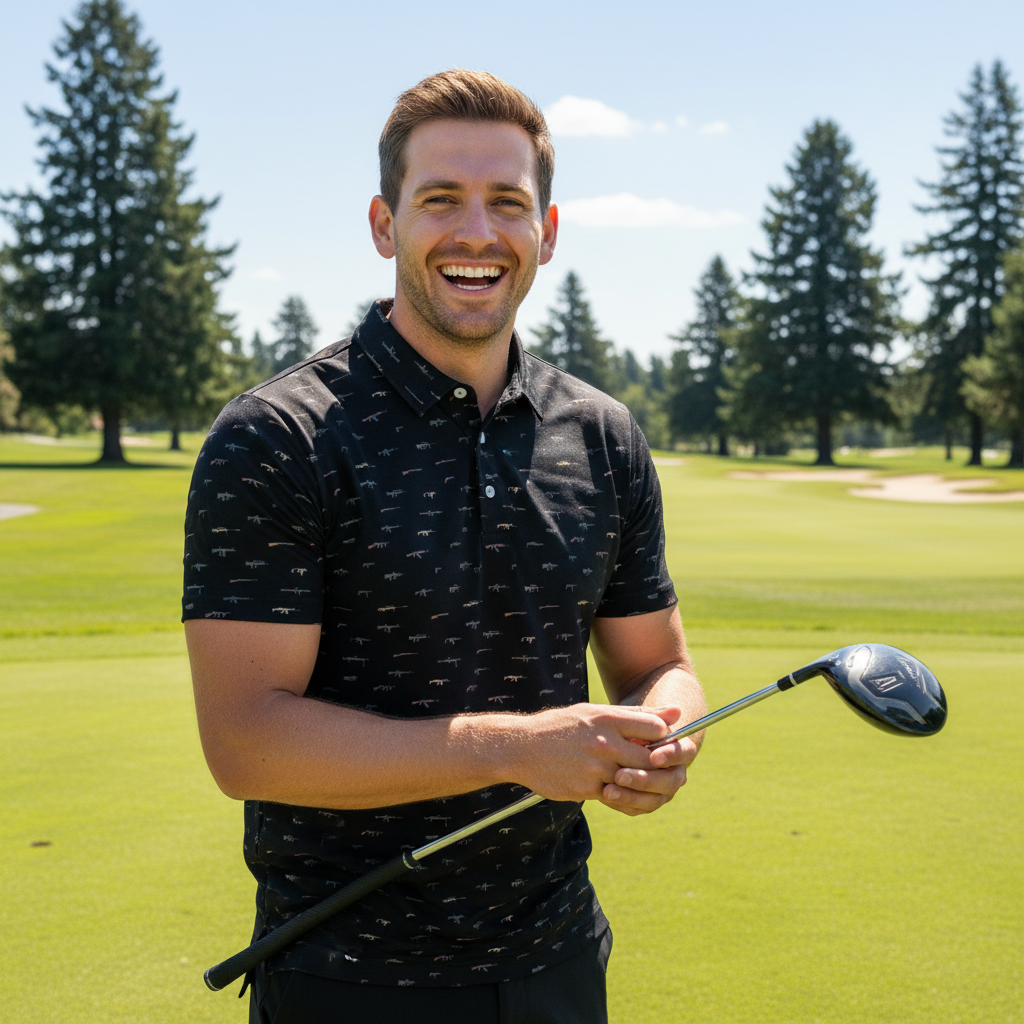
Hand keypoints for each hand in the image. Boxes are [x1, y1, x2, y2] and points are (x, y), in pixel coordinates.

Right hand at [508, 703, 671, 803]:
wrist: (522, 747)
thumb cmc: (562, 727)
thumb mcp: (596, 712)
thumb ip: (638, 715)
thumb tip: (678, 712)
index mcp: (607, 719)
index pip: (655, 728)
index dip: (663, 736)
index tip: (658, 740)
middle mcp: (604, 743)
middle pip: (650, 758)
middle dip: (658, 762)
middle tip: (657, 762)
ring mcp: (596, 768)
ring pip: (635, 779)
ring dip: (640, 779)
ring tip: (634, 772)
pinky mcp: (587, 789)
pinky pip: (615, 794)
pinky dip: (619, 790)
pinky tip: (611, 782)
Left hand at [600, 705, 697, 815]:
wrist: (617, 739)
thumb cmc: (631, 724)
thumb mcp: (635, 717)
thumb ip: (653, 716)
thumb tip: (675, 710)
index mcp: (678, 749)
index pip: (685, 753)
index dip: (671, 756)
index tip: (653, 756)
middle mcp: (673, 772)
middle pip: (669, 782)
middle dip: (646, 780)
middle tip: (620, 775)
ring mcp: (660, 790)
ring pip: (653, 800)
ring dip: (631, 796)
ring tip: (608, 790)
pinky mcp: (644, 802)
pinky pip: (637, 808)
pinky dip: (622, 804)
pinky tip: (603, 796)